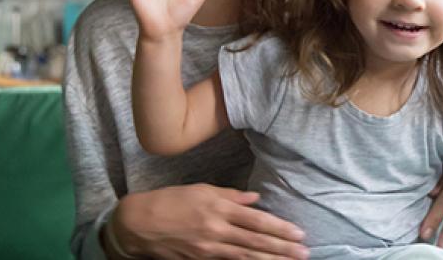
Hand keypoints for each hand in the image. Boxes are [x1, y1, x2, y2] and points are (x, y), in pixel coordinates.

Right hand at [108, 184, 308, 259]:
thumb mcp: (200, 190)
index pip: (257, 220)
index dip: (280, 228)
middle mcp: (216, 229)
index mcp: (218, 208)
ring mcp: (208, 248)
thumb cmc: (169, 201)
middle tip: (304, 253)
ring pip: (246, 256)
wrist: (137, 223)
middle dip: (283, 248)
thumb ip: (230, 195)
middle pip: (256, 241)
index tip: (299, 233)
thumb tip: (254, 198)